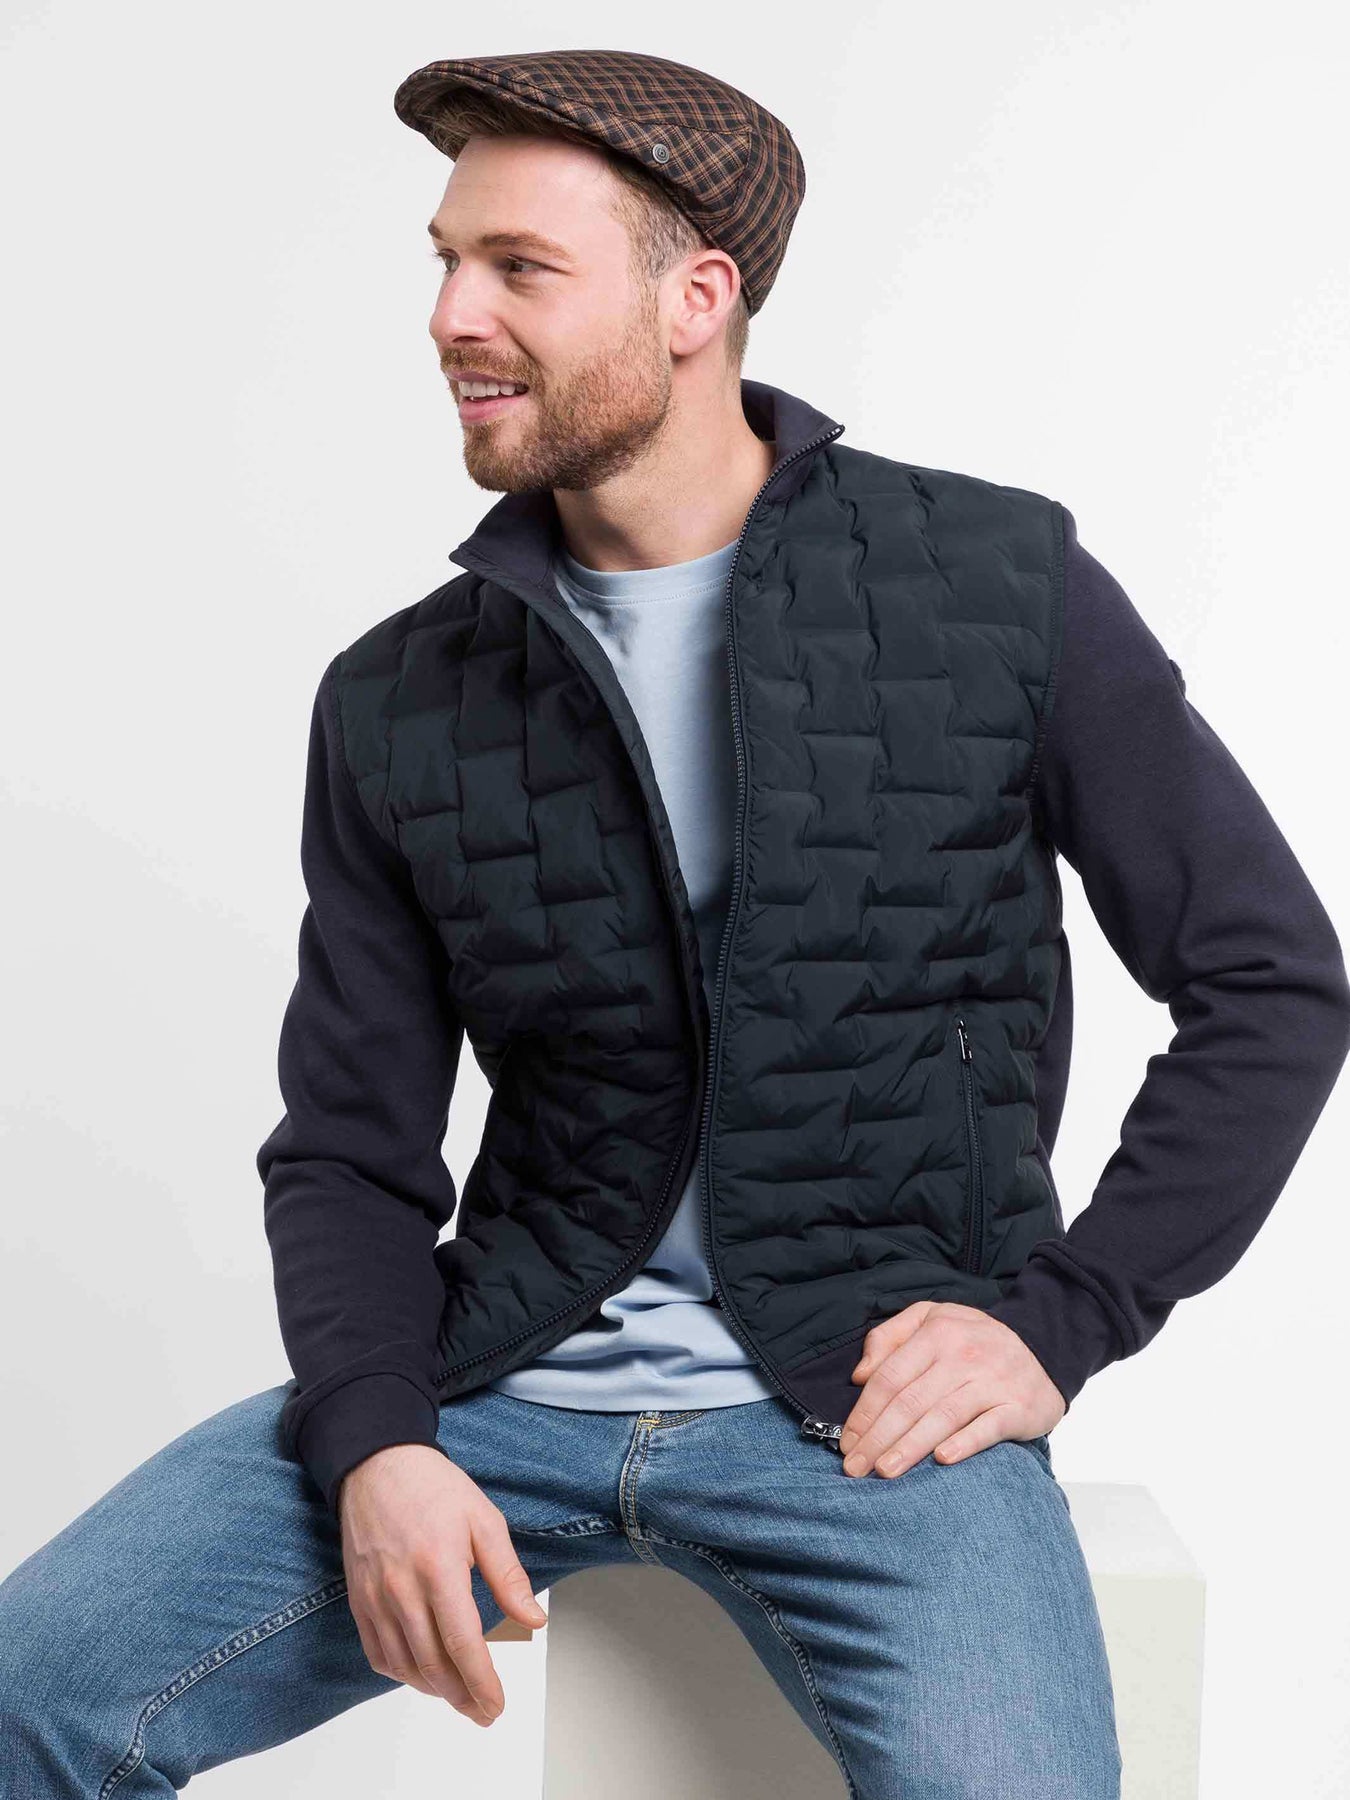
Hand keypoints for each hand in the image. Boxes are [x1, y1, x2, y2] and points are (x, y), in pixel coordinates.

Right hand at [336, 1444, 547, 1726]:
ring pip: (405, 1666)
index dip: (482, 1683)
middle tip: (485, 1712)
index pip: (463, 1644)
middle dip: (463, 1698)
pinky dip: (402, 1675)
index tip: (497, 1704)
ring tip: (461, 1697)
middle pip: (434, 1665)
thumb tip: (533, 1619)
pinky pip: (379, 1654)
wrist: (376, 1465)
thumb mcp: (483, 1520)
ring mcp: (376, 1598)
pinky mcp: (359, 1601)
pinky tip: (423, 1675)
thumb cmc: (433, 1488)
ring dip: (435, 1691)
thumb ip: (507, 1575)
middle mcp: (403, 1590)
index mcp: (439, 1568)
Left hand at [836, 1300, 1065, 1477]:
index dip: (864, 1412)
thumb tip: (860, 1375)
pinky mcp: (1019, 1407)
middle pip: (910, 1402)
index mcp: (936, 1333)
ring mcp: (992, 1382)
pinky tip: (942, 1460)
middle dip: (878, 1438)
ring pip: (942, 1417)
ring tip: (885, 1471)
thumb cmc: (973, 1338)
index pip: (890, 1377)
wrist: (1044, 1344)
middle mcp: (963, 1355)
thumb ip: (888, 1337)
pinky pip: (988, 1427)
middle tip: (855, 1467)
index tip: (847, 1441)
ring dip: (910, 1447)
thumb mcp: (930, 1318)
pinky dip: (965, 1443)